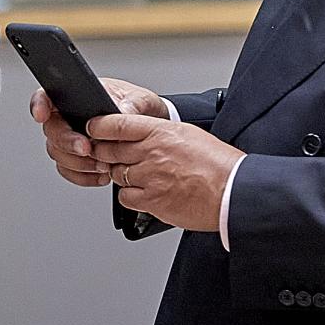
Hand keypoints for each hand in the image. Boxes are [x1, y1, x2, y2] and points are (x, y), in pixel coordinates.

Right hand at [30, 77, 167, 187]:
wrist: (150, 131)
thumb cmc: (141, 109)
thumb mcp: (142, 101)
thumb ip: (133, 105)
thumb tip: (122, 112)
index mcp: (79, 94)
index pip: (48, 95)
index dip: (39, 104)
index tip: (41, 115)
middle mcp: (69, 116)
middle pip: (52, 129)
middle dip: (67, 142)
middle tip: (87, 148)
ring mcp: (71, 138)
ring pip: (57, 153)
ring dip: (77, 162)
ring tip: (102, 164)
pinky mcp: (77, 159)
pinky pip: (68, 171)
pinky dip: (83, 176)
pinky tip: (101, 174)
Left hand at [88, 113, 244, 232]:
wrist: (231, 191)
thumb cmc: (217, 164)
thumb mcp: (188, 134)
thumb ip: (160, 132)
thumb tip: (140, 133)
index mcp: (161, 131)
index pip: (118, 123)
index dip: (99, 126)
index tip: (93, 127)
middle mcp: (152, 152)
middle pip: (110, 149)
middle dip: (103, 151)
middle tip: (104, 152)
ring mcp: (150, 177)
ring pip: (117, 174)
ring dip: (121, 174)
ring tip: (137, 174)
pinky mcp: (152, 201)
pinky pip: (126, 197)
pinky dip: (130, 195)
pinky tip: (144, 192)